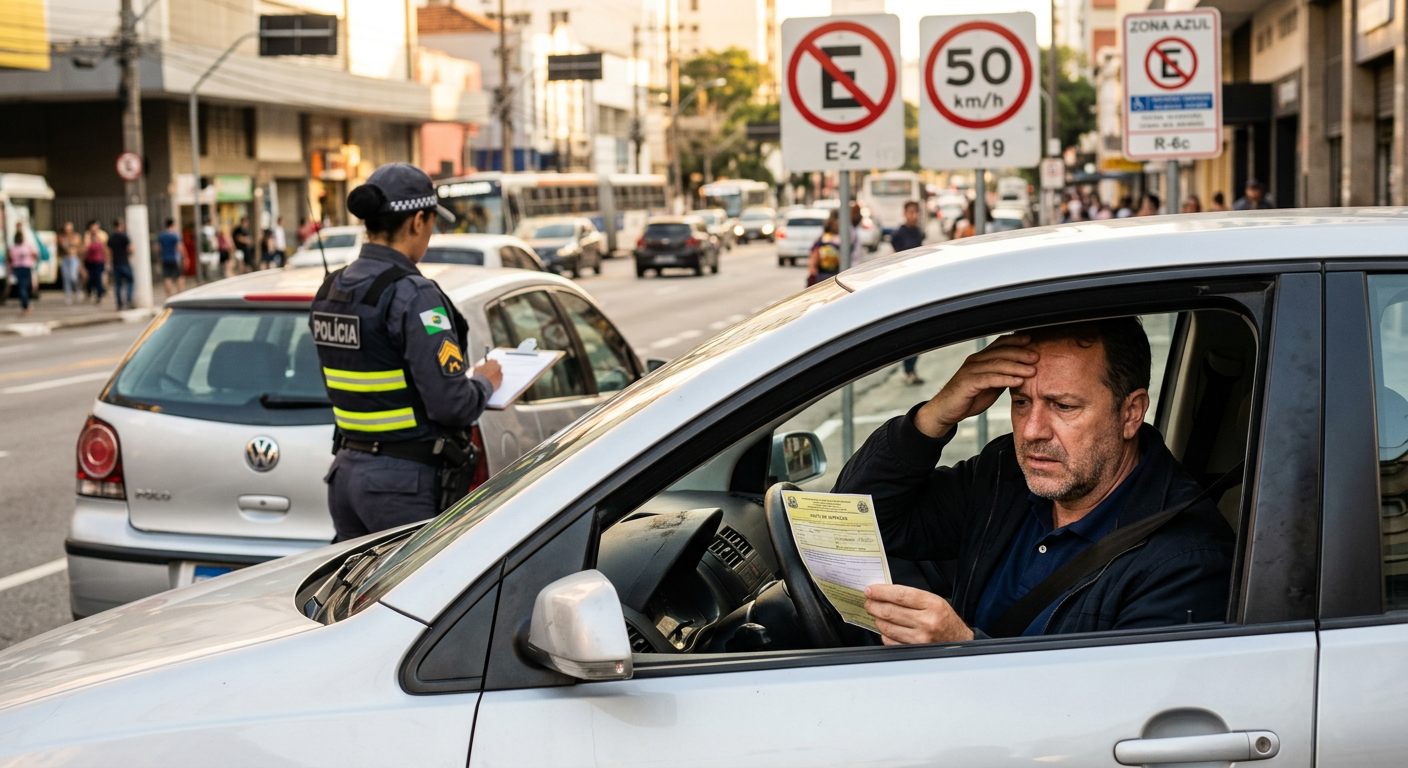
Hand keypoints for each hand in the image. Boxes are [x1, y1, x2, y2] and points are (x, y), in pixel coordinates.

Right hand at [473, 358, 503, 389]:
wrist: (482, 385)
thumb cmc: (479, 375)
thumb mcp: (477, 368)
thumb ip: (480, 366)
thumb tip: (480, 367)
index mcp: (492, 362)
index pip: (493, 361)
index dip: (490, 365)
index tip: (488, 367)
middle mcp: (498, 366)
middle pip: (497, 367)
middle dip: (494, 369)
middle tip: (489, 373)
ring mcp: (500, 373)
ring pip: (498, 374)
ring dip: (495, 375)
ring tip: (489, 379)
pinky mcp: (501, 380)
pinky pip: (499, 380)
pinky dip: (496, 381)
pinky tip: (491, 383)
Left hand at [864, 584, 973, 644]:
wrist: (959, 640)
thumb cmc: (944, 619)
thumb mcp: (934, 601)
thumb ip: (910, 596)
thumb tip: (884, 593)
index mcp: (932, 605)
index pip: (900, 595)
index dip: (881, 592)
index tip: (870, 590)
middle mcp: (926, 622)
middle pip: (890, 611)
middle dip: (873, 605)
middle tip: (868, 602)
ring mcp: (919, 639)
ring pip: (887, 627)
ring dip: (877, 619)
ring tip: (876, 613)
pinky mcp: (914, 650)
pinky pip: (890, 641)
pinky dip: (884, 633)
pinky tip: (886, 627)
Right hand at [913, 334, 1038, 437]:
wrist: (947, 411)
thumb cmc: (968, 397)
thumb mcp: (990, 385)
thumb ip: (1002, 376)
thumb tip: (1021, 371)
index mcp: (980, 359)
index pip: (999, 344)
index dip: (1015, 341)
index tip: (1032, 341)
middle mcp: (975, 361)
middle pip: (1001, 352)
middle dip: (1020, 353)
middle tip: (1037, 357)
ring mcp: (970, 371)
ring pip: (997, 364)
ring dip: (1017, 366)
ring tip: (1032, 371)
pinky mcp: (968, 383)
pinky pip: (990, 379)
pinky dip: (1006, 379)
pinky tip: (1018, 381)